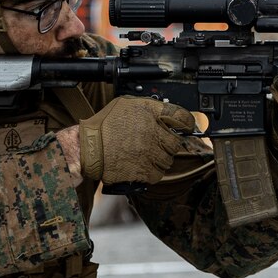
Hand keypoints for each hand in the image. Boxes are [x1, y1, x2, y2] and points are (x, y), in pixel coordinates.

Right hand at [78, 97, 195, 184]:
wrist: (89, 148)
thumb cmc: (104, 126)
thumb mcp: (126, 104)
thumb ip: (148, 107)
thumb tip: (167, 113)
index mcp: (148, 113)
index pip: (180, 116)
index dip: (188, 122)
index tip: (188, 126)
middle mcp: (151, 132)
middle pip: (176, 142)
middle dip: (169, 144)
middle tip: (157, 144)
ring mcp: (149, 153)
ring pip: (168, 159)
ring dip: (160, 158)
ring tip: (146, 155)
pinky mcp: (144, 170)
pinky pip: (158, 173)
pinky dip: (152, 171)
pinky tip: (142, 165)